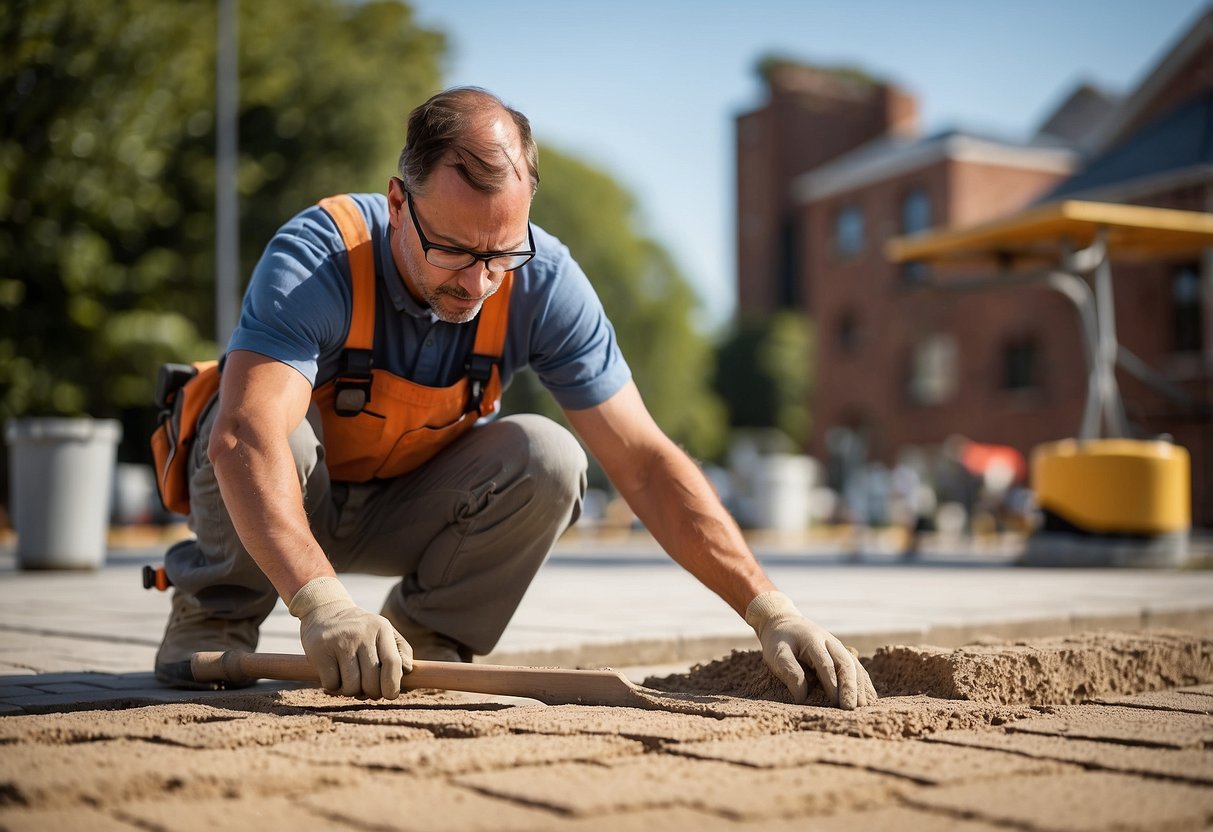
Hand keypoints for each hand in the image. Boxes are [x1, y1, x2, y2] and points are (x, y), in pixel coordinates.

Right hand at [288, 577, 412, 698]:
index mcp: (381, 628)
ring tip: (350, 679)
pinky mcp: (320, 650)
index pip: (392, 662)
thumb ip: (400, 650)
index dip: (393, 685)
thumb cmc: (360, 630)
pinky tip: (334, 674)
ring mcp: (340, 641)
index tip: (390, 695)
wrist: (325, 611)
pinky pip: (332, 684)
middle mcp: (361, 633)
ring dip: (351, 691)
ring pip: (351, 686)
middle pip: (371, 681)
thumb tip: (407, 670)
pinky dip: (334, 687)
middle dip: (371, 692)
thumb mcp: (383, 631)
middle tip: (367, 689)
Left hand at [746, 591, 876, 708]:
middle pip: (845, 664)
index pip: (826, 664)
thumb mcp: (776, 654)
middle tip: (851, 708)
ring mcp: (838, 647)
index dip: (832, 684)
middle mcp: (830, 642)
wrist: (784, 622)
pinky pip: (856, 667)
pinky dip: (862, 682)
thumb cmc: (778, 641)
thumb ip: (789, 672)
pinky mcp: (841, 653)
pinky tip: (867, 697)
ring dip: (859, 686)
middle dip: (850, 687)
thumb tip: (802, 697)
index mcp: (813, 640)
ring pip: (854, 666)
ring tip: (862, 707)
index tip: (837, 703)